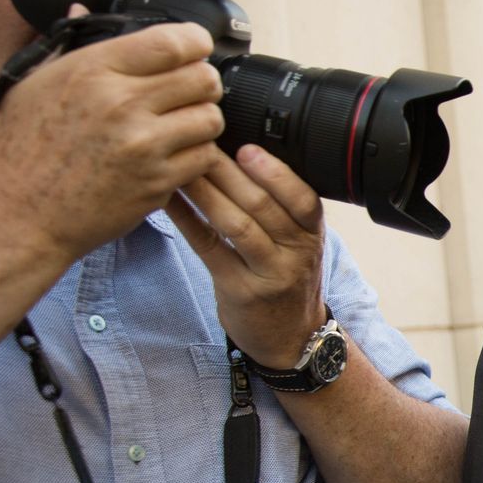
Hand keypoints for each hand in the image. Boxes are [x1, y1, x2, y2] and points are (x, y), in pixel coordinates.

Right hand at [0, 19, 222, 262]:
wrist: (17, 216)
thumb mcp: (31, 85)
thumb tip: (81, 4)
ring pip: (211, 117)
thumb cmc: (18, 152)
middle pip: (203, 77)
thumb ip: (67, 46)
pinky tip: (174, 156)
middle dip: (202, 82)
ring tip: (181, 126)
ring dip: (202, 120)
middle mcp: (121, 103)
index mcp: (92, 70)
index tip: (195, 47)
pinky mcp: (157, 182)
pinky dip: (197, 156)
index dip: (194, 41)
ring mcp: (143, 145)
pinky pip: (204, 157)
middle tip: (189, 92)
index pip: (171, 41)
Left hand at [165, 144, 327, 367]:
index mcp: (313, 236)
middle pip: (263, 206)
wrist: (291, 339)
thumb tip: (246, 156)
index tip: (247, 147)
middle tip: (200, 144)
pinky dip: (187, 219)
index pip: (303, 199)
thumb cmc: (289, 281)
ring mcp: (269, 275)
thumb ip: (284, 210)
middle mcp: (296, 255)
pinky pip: (209, 247)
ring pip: (236, 226)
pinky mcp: (239, 291)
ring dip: (205, 192)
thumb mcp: (302, 245)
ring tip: (181, 166)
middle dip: (228, 172)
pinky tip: (169, 199)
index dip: (275, 172)